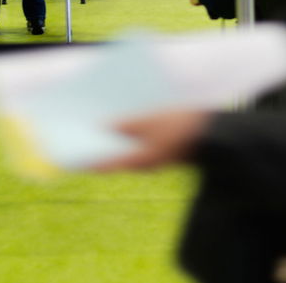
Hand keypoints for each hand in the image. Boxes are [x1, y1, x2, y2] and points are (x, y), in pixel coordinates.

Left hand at [93, 110, 212, 170]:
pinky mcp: (162, 152)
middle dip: (100, 146)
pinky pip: (140, 146)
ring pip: (128, 151)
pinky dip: (130, 136)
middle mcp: (144, 165)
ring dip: (116, 140)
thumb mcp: (151, 121)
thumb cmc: (180, 127)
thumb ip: (127, 125)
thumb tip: (106, 126)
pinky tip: (126, 120)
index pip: (106, 166)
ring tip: (101, 122)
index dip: (88, 161)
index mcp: (138, 161)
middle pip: (116, 158)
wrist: (213, 134)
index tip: (71, 156)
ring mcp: (153, 159)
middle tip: (83, 132)